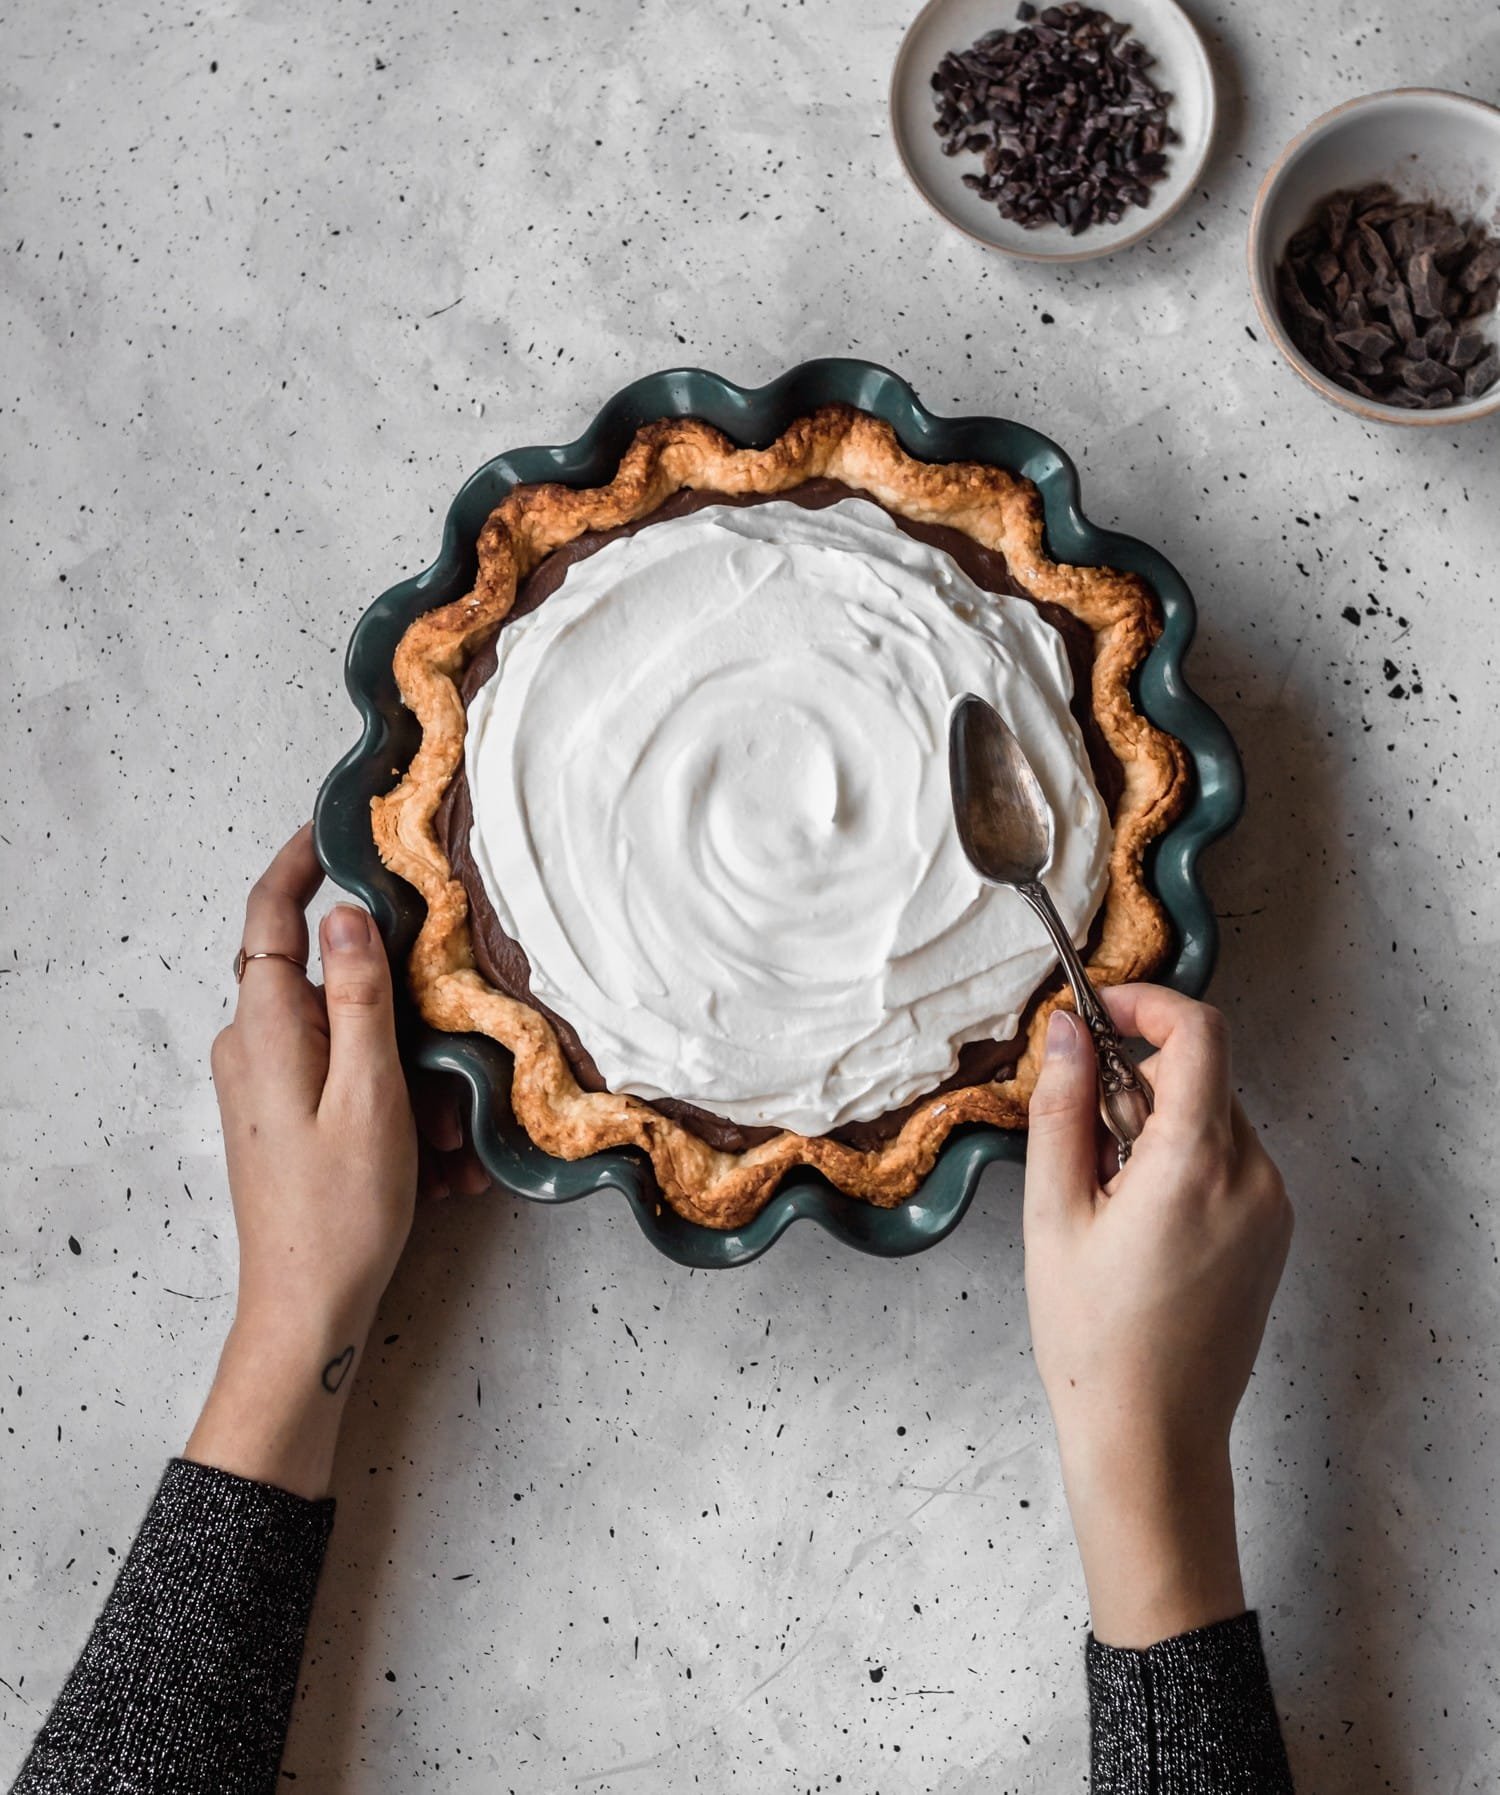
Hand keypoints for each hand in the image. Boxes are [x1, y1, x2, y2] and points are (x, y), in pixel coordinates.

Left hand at [186, 825, 417, 1496]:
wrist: (307, 1311)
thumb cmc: (340, 1212)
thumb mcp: (370, 1095)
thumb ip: (362, 998)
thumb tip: (346, 914)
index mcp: (265, 1030)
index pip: (271, 918)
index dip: (299, 863)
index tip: (337, 825)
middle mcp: (256, 1048)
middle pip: (333, 984)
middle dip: (405, 1012)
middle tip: (456, 1062)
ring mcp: (270, 1086)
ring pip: (355, 1041)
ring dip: (414, 1076)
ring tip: (452, 1142)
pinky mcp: (289, 1119)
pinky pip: (353, 1085)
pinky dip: (400, 1109)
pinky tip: (439, 1165)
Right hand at [1023, 985, 1291, 1647]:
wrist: (1151, 1436)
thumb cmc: (1093, 1339)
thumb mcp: (1053, 1212)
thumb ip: (1060, 1108)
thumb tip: (1063, 1031)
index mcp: (1196, 1164)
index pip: (1199, 1033)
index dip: (1145, 1003)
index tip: (1097, 1011)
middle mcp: (1253, 1176)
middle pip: (1203, 1072)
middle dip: (1136, 1073)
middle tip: (1077, 1125)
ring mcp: (1272, 1206)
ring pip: (1214, 1114)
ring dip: (1157, 1118)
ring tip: (1103, 1189)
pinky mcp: (1272, 1232)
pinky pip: (1229, 1158)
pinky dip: (1182, 1155)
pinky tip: (1136, 1214)